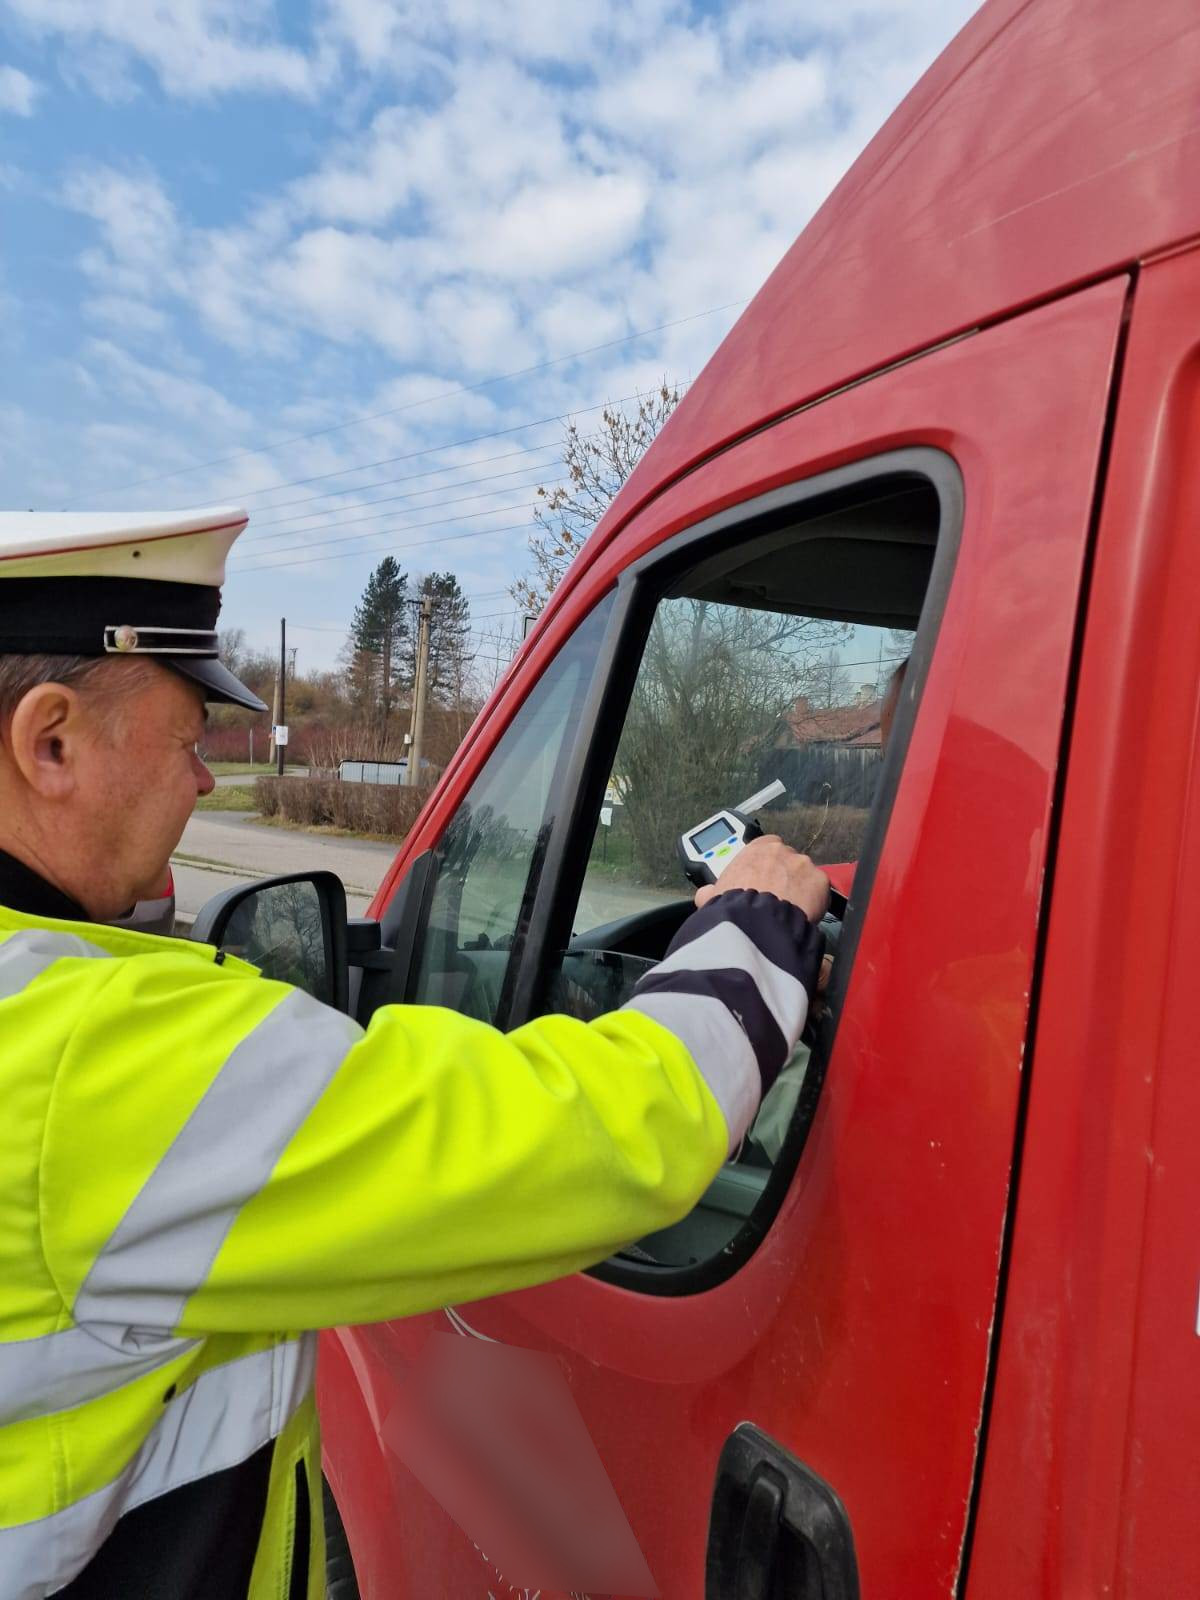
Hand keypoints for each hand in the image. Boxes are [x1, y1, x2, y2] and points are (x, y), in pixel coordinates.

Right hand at [694, 835, 828, 922]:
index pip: (766, 848)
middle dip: (785, 878)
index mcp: (755, 849)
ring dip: (801, 889)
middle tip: (779, 900)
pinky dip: (816, 902)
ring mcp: (803, 863)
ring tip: (791, 912)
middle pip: (788, 862)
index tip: (765, 881)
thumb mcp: (713, 897)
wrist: (756, 923)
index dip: (767, 866)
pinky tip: (805, 916)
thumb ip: (711, 891)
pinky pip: (820, 891)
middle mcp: (780, 850)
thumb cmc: (732, 908)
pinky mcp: (820, 880)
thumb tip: (705, 894)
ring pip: (805, 876)